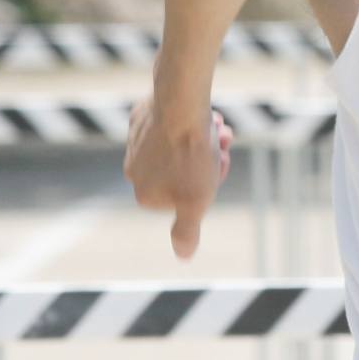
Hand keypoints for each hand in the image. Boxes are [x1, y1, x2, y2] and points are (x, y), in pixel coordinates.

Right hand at [126, 102, 233, 259]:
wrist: (180, 103)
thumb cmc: (190, 154)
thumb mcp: (195, 200)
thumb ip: (187, 229)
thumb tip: (184, 256)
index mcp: (145, 194)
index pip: (185, 196)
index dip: (209, 182)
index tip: (220, 164)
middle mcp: (134, 170)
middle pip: (184, 171)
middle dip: (209, 158)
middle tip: (224, 142)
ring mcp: (136, 142)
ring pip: (180, 146)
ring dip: (206, 139)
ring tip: (219, 126)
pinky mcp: (141, 118)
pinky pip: (170, 124)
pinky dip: (189, 121)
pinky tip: (203, 114)